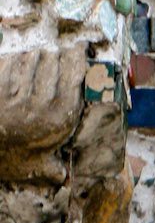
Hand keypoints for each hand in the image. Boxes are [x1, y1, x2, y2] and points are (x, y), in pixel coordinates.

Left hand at [0, 44, 89, 186]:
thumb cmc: (12, 159)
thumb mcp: (40, 168)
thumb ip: (55, 168)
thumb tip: (65, 175)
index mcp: (60, 120)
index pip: (75, 78)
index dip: (78, 57)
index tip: (79, 48)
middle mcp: (43, 105)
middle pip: (54, 64)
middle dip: (57, 54)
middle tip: (57, 51)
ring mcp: (20, 95)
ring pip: (33, 60)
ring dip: (36, 54)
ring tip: (38, 53)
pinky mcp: (0, 87)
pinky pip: (12, 63)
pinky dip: (15, 58)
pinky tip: (17, 58)